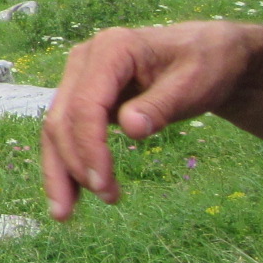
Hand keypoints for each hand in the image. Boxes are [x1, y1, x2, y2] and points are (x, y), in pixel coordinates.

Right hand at [41, 22, 256, 217]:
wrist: (207, 53)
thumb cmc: (206, 65)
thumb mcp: (195, 83)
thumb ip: (162, 104)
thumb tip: (131, 129)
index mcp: (110, 49)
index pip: (85, 105)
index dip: (89, 148)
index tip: (104, 186)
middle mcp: (84, 61)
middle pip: (62, 119)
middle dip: (74, 165)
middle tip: (105, 199)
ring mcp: (79, 78)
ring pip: (56, 129)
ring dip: (59, 171)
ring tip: (65, 213)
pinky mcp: (83, 97)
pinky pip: (67, 132)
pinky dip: (67, 164)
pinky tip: (71, 195)